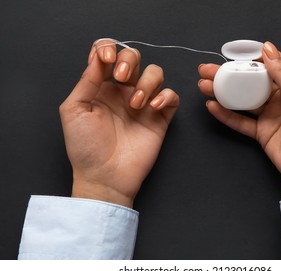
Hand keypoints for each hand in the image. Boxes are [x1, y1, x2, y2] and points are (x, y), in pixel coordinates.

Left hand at [60, 39, 178, 206]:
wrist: (105, 176)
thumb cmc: (86, 147)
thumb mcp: (74, 110)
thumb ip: (87, 80)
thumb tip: (99, 56)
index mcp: (100, 87)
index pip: (108, 55)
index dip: (109, 48)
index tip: (107, 59)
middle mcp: (122, 91)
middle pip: (134, 57)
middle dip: (129, 60)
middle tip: (121, 79)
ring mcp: (143, 104)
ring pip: (155, 73)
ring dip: (147, 81)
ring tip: (137, 104)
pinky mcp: (160, 117)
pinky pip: (171, 96)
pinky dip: (166, 95)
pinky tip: (153, 107)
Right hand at [198, 41, 280, 194]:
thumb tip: (268, 48)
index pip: (272, 64)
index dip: (251, 57)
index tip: (231, 52)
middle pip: (252, 82)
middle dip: (230, 74)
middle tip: (208, 69)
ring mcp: (270, 115)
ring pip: (243, 100)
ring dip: (224, 92)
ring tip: (204, 85)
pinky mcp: (262, 132)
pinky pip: (241, 121)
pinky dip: (226, 114)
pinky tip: (213, 106)